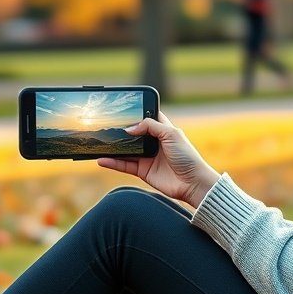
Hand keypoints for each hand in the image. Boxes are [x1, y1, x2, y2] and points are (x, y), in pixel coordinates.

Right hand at [97, 112, 219, 206]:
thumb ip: (150, 126)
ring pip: (126, 151)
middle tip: (105, 126)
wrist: (192, 183)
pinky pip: (124, 166)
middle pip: (133, 134)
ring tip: (100, 143)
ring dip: (113, 148)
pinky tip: (102, 160)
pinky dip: (113, 163)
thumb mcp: (171, 134)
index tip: (121, 110)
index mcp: (163, 130)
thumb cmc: (187, 156)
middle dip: (120, 131)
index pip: (147, 118)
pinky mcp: (143, 171)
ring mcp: (147, 157)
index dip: (136, 114)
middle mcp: (154, 143)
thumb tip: (129, 128)